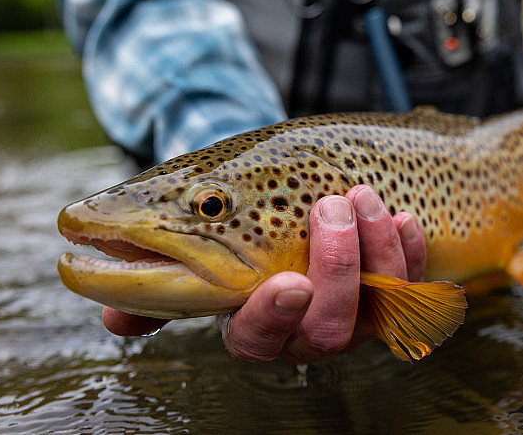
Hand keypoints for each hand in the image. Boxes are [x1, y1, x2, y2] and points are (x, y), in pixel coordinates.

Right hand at [102, 185, 426, 362]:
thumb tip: (110, 319)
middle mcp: (306, 326)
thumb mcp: (196, 243)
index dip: (269, 318)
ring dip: (371, 246)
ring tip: (356, 194)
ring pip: (373, 305)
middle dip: (333, 270)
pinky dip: (407, 249)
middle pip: (325, 331)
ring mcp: (353, 310)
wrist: (286, 186)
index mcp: (252, 319)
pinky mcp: (391, 288)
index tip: (285, 283)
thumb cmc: (236, 218)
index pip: (256, 338)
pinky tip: (399, 215)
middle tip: (328, 208)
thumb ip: (156, 282)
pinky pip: (412, 282)